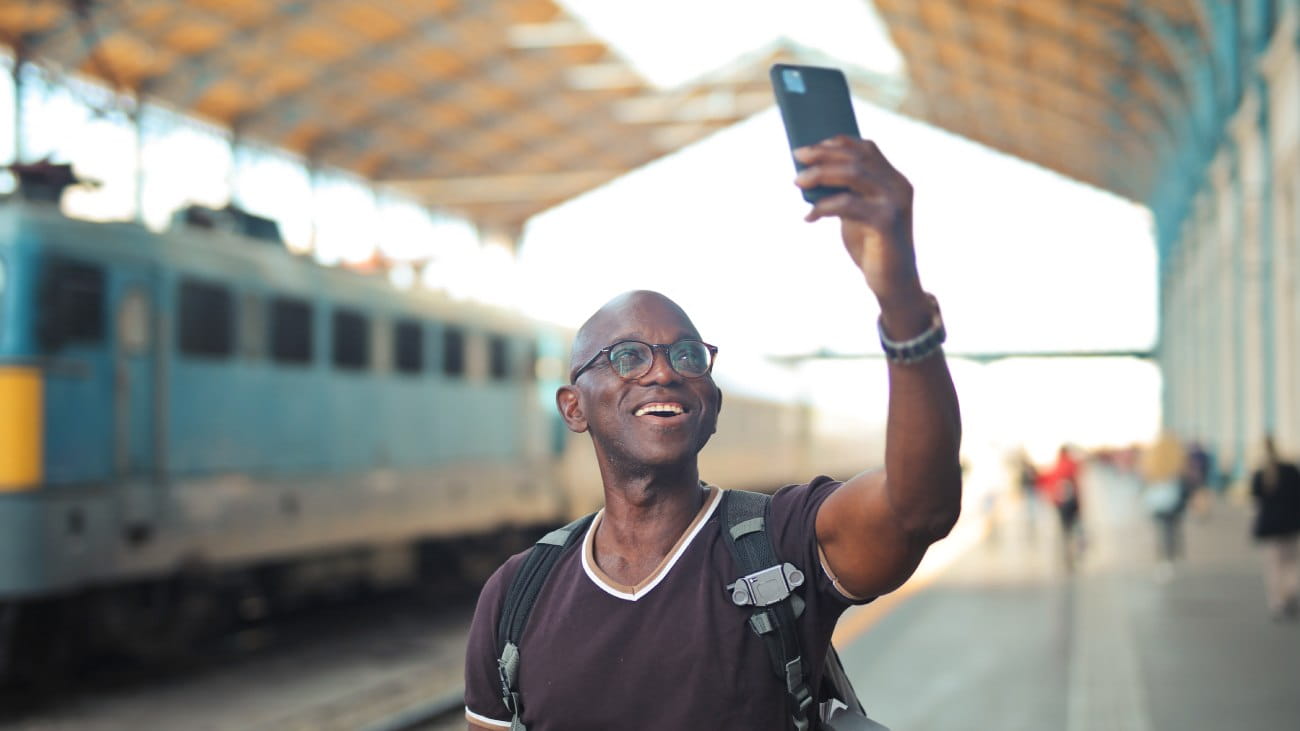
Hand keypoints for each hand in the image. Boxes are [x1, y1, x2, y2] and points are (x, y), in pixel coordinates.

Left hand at [794, 136, 924, 313]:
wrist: (893, 282)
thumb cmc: (872, 246)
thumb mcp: (858, 213)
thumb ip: (845, 192)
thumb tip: (811, 175)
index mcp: (894, 180)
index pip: (867, 148)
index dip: (837, 142)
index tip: (809, 147)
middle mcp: (898, 186)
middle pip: (856, 158)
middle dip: (823, 154)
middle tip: (797, 158)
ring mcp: (894, 203)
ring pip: (853, 174)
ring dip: (820, 174)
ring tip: (797, 182)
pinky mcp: (886, 222)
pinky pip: (848, 205)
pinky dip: (823, 207)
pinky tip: (809, 217)